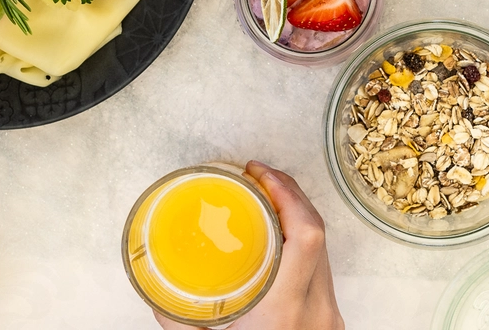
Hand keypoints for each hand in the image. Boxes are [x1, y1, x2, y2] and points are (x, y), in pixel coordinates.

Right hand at [154, 161, 344, 329]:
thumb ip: (180, 326)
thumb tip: (156, 297)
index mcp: (286, 314)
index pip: (307, 236)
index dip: (288, 194)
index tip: (260, 174)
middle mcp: (318, 312)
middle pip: (319, 235)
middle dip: (290, 197)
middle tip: (258, 178)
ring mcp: (331, 318)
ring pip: (324, 254)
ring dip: (298, 223)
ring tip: (266, 205)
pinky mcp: (332, 325)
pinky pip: (321, 275)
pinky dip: (302, 252)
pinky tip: (280, 248)